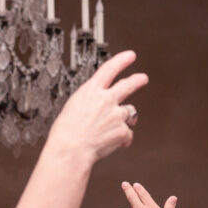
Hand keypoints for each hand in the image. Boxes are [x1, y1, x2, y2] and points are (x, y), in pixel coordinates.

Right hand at [44, 51, 147, 165]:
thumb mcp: (72, 108)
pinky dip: (122, 139)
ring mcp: (116, 115)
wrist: (71, 150)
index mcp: (90, 91)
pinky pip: (127, 133)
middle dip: (137, 80)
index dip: (122, 60)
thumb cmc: (65, 133)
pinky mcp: (122, 130)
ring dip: (127, 118)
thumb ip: (89, 104)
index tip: (130, 56)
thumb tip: (98, 108)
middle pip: (127, 85)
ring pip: (130, 112)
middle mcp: (106, 99)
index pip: (109, 69)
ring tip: (122, 124)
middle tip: (142, 78)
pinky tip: (114, 142)